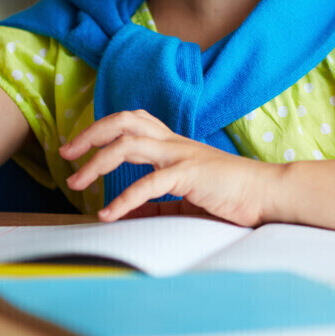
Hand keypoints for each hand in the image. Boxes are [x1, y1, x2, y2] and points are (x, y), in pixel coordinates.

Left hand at [60, 110, 282, 225]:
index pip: (131, 122)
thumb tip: (128, 213)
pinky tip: (108, 214)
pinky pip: (150, 183)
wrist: (268, 194)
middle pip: (124, 121)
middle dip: (90, 134)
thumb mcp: (187, 200)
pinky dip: (124, 199)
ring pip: (130, 143)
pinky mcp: (191, 174)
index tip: (76, 150)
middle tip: (66, 153)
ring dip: (97, 161)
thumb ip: (158, 204)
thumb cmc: (232, 196)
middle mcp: (175, 143)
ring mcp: (183, 155)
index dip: (100, 130)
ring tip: (76, 181)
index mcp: (174, 145)